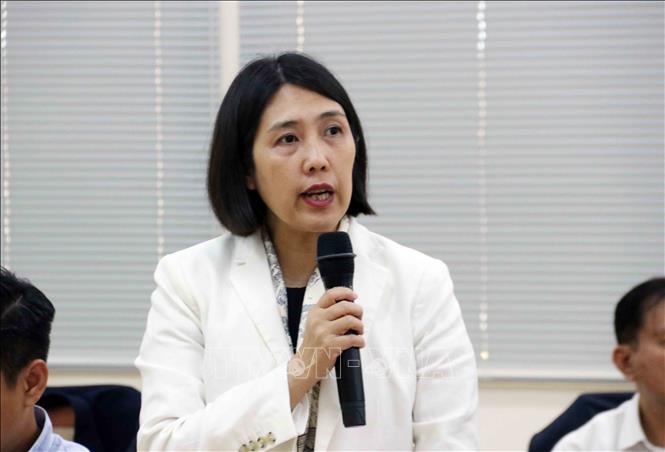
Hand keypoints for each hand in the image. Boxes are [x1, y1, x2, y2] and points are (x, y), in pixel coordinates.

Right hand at [287, 287, 364, 408]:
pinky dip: (360, 340)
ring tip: (359, 331)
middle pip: (345, 306)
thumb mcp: (314, 324)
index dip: (345, 292)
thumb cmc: (313, 345)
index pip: (331, 294)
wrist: (304, 365)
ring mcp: (323, 332)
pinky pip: (352, 338)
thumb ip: (327, 313)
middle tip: (360, 317)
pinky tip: (359, 343)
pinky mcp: (330, 345)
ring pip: (350, 320)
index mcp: (315, 312)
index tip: (354, 296)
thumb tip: (349, 305)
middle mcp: (318, 320)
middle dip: (358, 310)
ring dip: (360, 326)